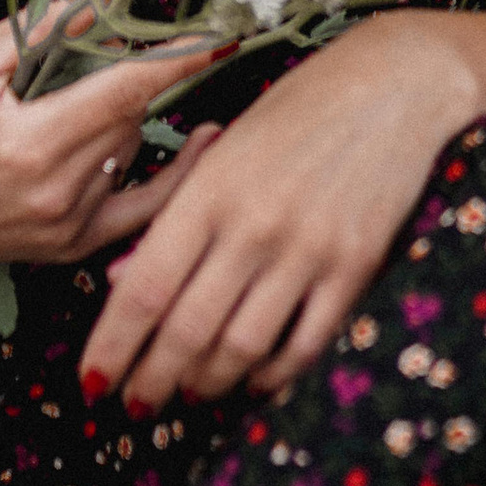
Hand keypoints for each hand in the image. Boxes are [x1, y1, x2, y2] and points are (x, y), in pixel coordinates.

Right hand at [0, 10, 223, 272]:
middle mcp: (55, 192)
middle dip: (126, 80)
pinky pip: (142, 211)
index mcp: (30, 143)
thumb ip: (40, 31)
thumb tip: (103, 2)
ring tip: (67, 113)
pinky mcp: (71, 248)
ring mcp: (66, 227)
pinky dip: (176, 179)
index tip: (221, 38)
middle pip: (130, 117)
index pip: (124, 92)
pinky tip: (205, 143)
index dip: (175, 63)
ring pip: (130, 151)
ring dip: (120, 122)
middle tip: (95, 62)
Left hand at [79, 12, 480, 413]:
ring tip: (191, 392)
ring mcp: (307, 249)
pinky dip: (272, 374)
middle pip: (186, 331)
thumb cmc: (297, 107)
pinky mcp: (356, 265)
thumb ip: (172, 216)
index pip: (143, 288)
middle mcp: (253, 225)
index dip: (112, 346)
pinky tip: (254, 379)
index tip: (91, 381)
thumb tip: (120, 285)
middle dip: (152, 380)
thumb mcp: (222, 147)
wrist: (394, 81)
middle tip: (136, 404)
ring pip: (241, 348)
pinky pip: (305, 343)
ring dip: (207, 384)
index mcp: (209, 190)